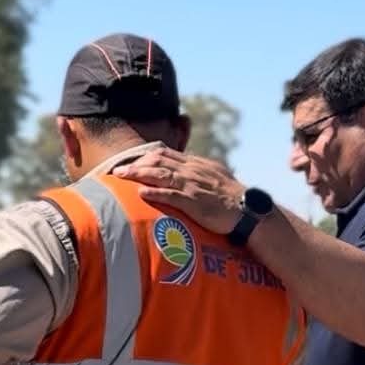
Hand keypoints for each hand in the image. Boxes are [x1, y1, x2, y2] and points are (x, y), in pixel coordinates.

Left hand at [113, 148, 245, 235]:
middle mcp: (191, 171)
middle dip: (135, 164)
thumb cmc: (230, 198)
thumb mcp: (212, 177)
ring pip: (161, 174)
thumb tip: (182, 173)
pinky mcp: (194, 202)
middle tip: (117, 169)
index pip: (165, 154)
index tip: (130, 161)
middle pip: (158, 161)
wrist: (247, 210)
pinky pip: (171, 195)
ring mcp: (192, 185)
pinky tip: (141, 192)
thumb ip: (195, 173)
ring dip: (139, 174)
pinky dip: (155, 192)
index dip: (145, 156)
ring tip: (121, 176)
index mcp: (195, 164)